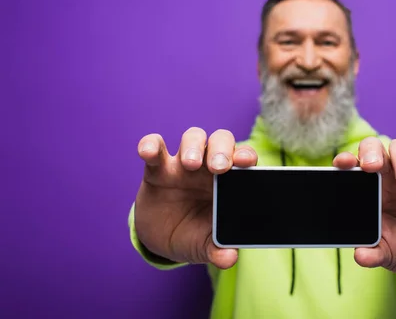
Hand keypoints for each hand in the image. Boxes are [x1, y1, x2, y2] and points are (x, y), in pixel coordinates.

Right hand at [134, 128, 257, 268]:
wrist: (163, 240)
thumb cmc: (195, 235)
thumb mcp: (206, 246)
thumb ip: (218, 250)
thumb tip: (229, 258)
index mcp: (230, 181)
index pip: (243, 158)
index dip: (246, 156)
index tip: (247, 161)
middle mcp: (209, 166)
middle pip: (221, 140)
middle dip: (222, 149)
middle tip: (219, 167)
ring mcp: (183, 164)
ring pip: (193, 137)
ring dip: (194, 146)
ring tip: (190, 165)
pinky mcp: (156, 168)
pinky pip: (154, 148)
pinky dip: (150, 145)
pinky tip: (148, 152)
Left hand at [333, 137, 395, 273]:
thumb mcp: (387, 252)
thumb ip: (373, 253)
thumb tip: (360, 256)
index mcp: (368, 188)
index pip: (353, 165)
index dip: (346, 160)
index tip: (342, 163)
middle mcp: (387, 176)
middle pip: (375, 147)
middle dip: (372, 152)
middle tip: (372, 167)